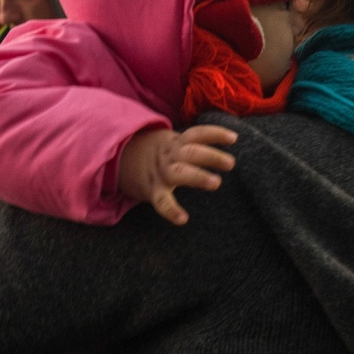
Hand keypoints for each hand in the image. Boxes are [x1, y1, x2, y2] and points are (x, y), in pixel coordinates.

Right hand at [117, 125, 236, 225]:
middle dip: (211, 156)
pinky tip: (183, 219)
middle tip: (231, 163)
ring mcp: (161, 172)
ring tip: (216, 183)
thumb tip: (228, 141)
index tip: (234, 138)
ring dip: (197, 176)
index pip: (197, 134)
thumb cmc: (158, 154)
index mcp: (175, 143)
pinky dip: (171, 210)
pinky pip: (161, 201)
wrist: (120, 157)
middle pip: (191, 152)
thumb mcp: (172, 143)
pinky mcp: (152, 190)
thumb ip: (193, 144)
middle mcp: (169, 155)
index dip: (215, 134)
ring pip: (179, 172)